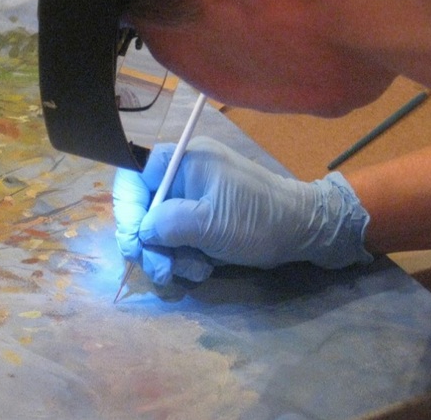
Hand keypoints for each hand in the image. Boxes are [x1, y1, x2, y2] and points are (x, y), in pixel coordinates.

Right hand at [113, 137, 373, 284]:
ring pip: (159, 228)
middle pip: (144, 207)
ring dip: (169, 255)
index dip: (127, 209)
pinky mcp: (203, 217)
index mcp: (184, 161)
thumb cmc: (257, 220)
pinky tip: (202, 266)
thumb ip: (167, 223)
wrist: (303, 231)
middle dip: (149, 242)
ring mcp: (194, 196)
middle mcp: (184, 174)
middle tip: (159, 270)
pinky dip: (184, 255)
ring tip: (192, 270)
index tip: (134, 242)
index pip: (134, 177)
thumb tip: (141, 232)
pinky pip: (178, 236)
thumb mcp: (209, 223)